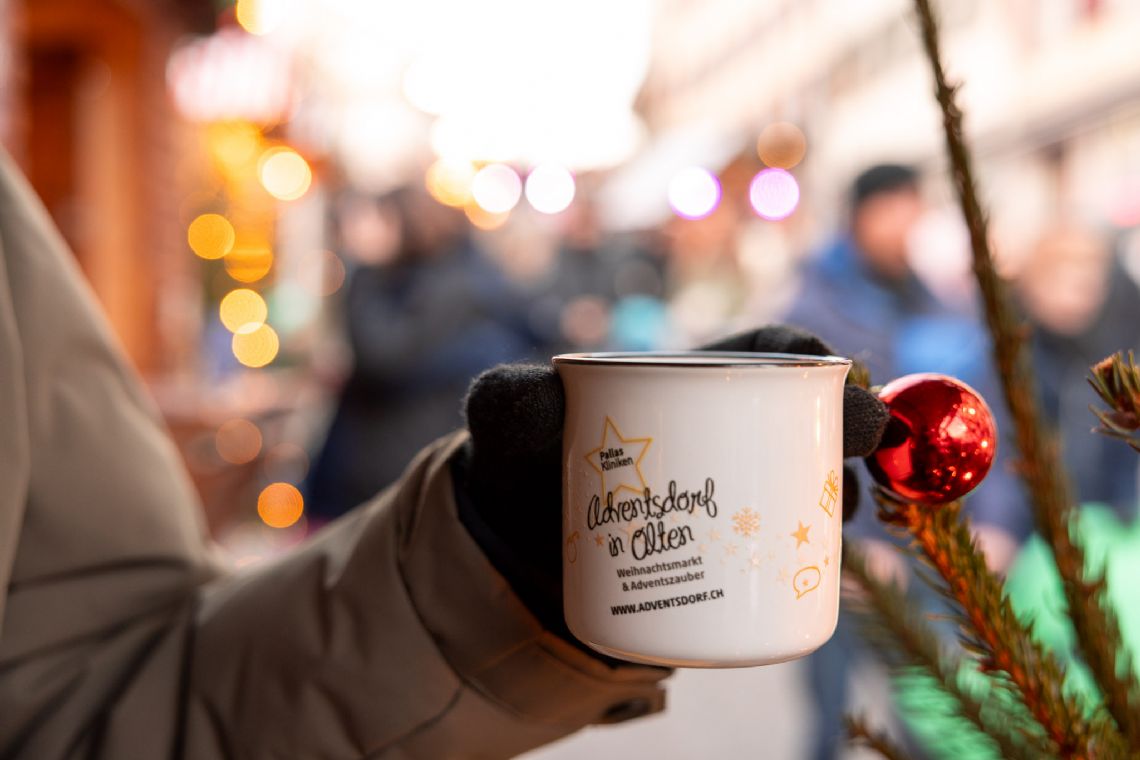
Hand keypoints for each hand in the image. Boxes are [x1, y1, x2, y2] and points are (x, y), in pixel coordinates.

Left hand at [452, 325, 888, 638]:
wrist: (515, 546)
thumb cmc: (521, 464)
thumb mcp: (509, 427)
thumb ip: (507, 403)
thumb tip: (541, 396)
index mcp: (682, 385)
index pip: (757, 354)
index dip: (799, 355)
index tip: (827, 368)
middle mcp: (717, 434)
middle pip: (794, 421)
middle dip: (836, 425)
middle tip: (855, 445)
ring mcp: (726, 494)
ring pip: (796, 482)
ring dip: (830, 490)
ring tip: (839, 511)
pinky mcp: (724, 552)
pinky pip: (777, 545)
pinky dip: (803, 552)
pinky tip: (813, 571)